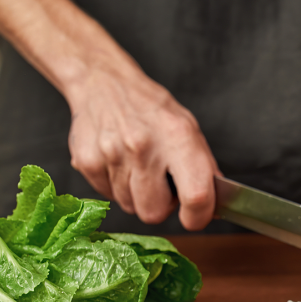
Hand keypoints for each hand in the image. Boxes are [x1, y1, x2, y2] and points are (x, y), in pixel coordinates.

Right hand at [64, 62, 219, 229]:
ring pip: (130, 206)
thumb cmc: (151, 109)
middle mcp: (144, 147)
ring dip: (137, 195)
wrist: (104, 83)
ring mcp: (111, 155)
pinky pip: (107, 196)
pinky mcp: (87, 162)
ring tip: (138, 167)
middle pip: (154, 213)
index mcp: (178, 138)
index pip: (196, 196)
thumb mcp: (189, 129)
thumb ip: (204, 168)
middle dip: (160, 206)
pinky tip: (120, 163)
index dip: (198, 217)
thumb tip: (213, 206)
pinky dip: (116, 186)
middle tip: (161, 185)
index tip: (195, 217)